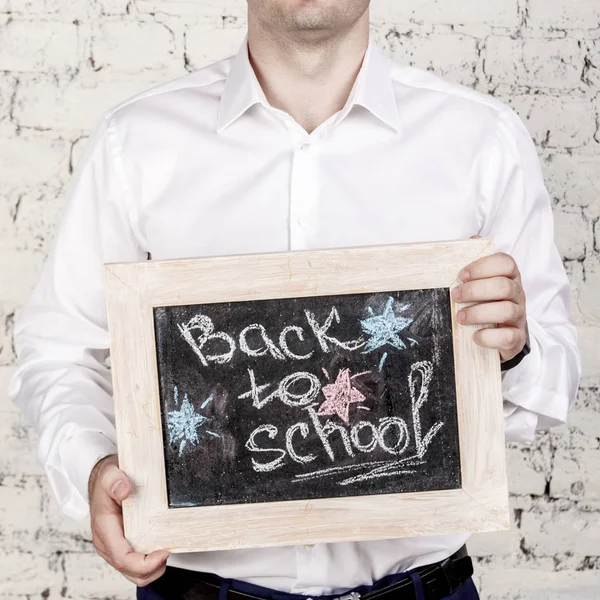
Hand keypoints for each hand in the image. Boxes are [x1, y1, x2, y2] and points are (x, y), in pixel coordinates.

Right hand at [88, 454, 168, 585]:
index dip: (144, 563)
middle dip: (151, 570)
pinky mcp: (121, 545)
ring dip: (151, 569)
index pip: (122, 558)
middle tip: (168, 552)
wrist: (103, 481)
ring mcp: (114, 546)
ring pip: (132, 571)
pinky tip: (159, 549)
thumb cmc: (106, 480)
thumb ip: (114, 481)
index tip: (163, 553)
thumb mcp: (109, 474)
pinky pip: (134, 563)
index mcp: (104, 529)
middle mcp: (107, 543)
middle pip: (129, 570)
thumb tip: (123, 490)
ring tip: (165, 552)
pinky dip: (148, 562)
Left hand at [452, 251, 526, 361]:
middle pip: (503, 286)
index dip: (483, 266)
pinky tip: (475, 336)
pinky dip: (488, 337)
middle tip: (456, 296)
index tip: (461, 275)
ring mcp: (519, 316)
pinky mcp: (517, 338)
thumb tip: (473, 238)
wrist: (498, 335)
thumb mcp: (479, 283)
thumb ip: (475, 263)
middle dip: (475, 290)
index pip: (506, 262)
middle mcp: (517, 294)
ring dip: (478, 313)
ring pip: (506, 310)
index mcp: (509, 277)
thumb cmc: (485, 303)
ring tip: (460, 317)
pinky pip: (508, 337)